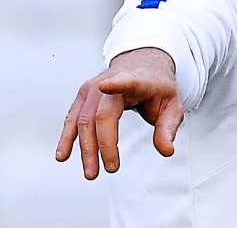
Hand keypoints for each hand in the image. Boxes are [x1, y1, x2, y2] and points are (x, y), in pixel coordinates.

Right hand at [55, 47, 184, 179]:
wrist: (141, 65)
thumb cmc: (156, 87)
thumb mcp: (173, 105)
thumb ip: (168, 128)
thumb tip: (166, 150)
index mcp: (136, 80)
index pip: (126, 80)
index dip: (116, 83)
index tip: (105, 85)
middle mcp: (110, 80)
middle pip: (101, 114)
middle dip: (103, 144)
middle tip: (112, 168)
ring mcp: (93, 88)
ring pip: (83, 120)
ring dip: (85, 148)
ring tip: (91, 172)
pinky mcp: (83, 96)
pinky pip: (72, 118)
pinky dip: (67, 137)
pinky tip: (63, 154)